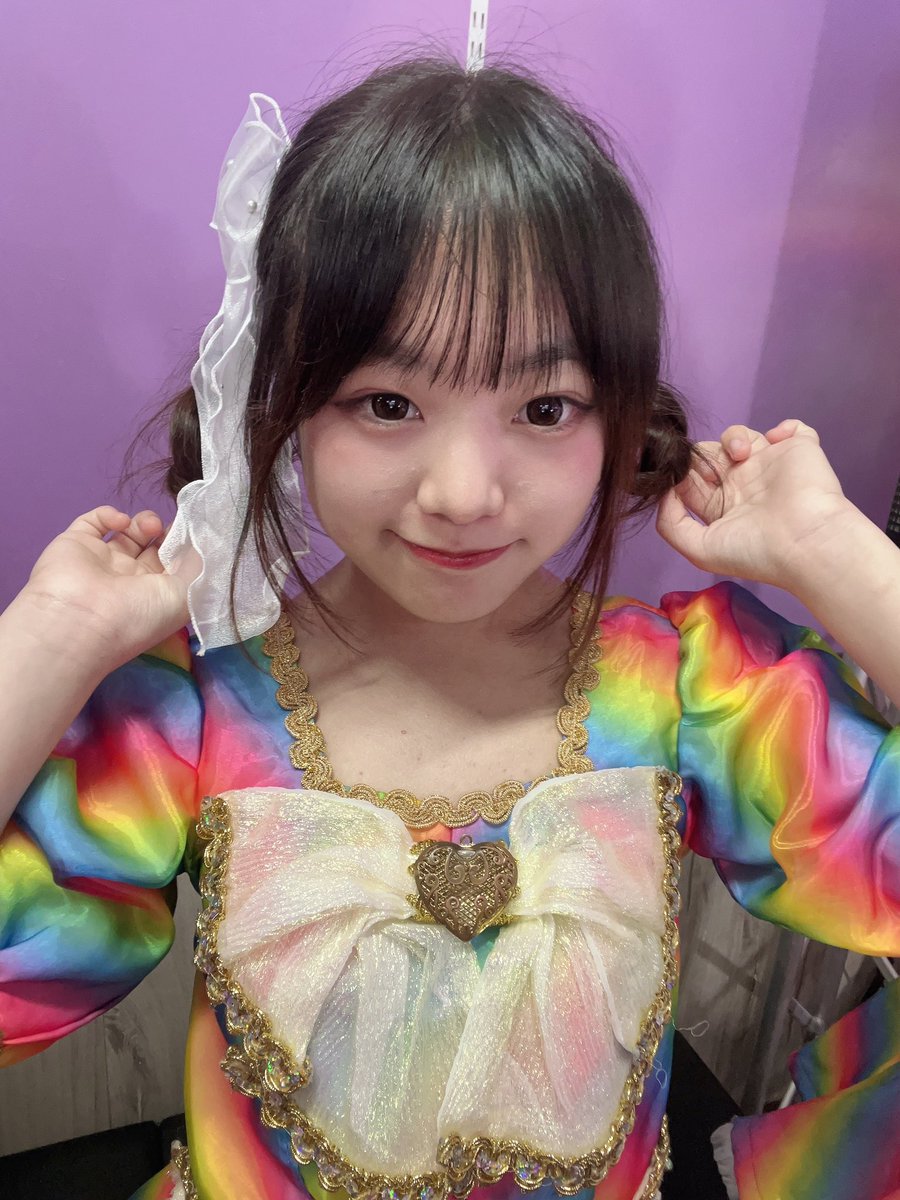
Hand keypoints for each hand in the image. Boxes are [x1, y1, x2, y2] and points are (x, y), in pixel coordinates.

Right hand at [24, 505, 189, 669]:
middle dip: (167, 533)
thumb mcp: (186, 596)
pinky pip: (94, 521)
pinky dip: (109, 515)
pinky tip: (120, 523)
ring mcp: (103, 561)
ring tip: (149, 528)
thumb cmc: (139, 615)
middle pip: (154, 545)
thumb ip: (200, 566)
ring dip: (144, 522)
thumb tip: (209, 542)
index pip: (175, 564)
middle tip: (172, 529)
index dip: (186, 547)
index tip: (194, 533)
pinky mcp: (77, 543)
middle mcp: (130, 579)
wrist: (79, 624)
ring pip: (128, 531)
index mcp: (156, 595)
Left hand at [656, 419, 853, 588]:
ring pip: (739, 435)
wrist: (806, 541)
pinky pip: (792, 428)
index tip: (677, 471)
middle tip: (711, 468)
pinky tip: (778, 441)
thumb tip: (666, 493)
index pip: (691, 480)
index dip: (680, 472)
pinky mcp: (798, 449)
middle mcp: (744, 484)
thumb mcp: (699, 550)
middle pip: (709, 454)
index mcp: (721, 506)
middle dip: (702, 454)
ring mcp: (770, 465)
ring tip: (741, 454)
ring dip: (733, 437)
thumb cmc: (755, 550)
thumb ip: (671, 524)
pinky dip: (786, 427)